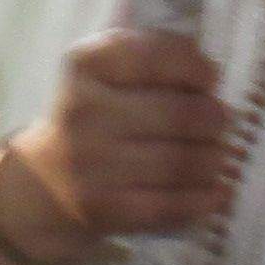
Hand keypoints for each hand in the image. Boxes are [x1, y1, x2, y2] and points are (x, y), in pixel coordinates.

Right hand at [3, 29, 231, 259]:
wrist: (44, 182)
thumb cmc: (90, 116)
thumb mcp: (102, 73)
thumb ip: (148, 55)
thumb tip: (208, 66)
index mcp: (84, 67)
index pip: (153, 58)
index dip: (194, 66)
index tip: (210, 77)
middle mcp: (84, 112)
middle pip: (179, 114)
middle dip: (215, 117)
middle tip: (221, 120)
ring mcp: (94, 165)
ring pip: (183, 162)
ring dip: (215, 157)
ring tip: (218, 153)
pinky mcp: (108, 209)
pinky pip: (174, 205)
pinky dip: (206, 197)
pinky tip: (217, 189)